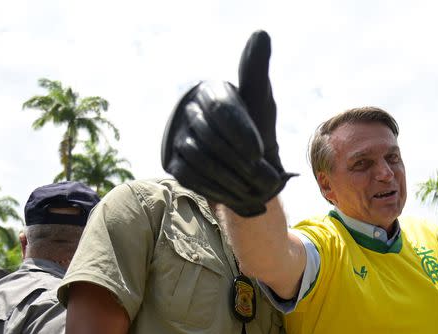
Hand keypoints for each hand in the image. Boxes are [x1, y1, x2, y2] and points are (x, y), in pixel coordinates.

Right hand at [160, 31, 294, 216]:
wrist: (251, 172)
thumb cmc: (259, 133)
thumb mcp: (261, 103)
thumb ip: (257, 72)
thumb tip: (261, 34)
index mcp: (210, 91)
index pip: (220, 109)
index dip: (241, 133)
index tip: (259, 153)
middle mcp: (189, 111)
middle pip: (211, 137)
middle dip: (240, 161)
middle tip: (264, 178)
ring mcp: (178, 137)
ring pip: (200, 158)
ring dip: (231, 177)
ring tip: (255, 188)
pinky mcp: (174, 164)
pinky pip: (191, 176)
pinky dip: (217, 188)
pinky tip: (237, 194)